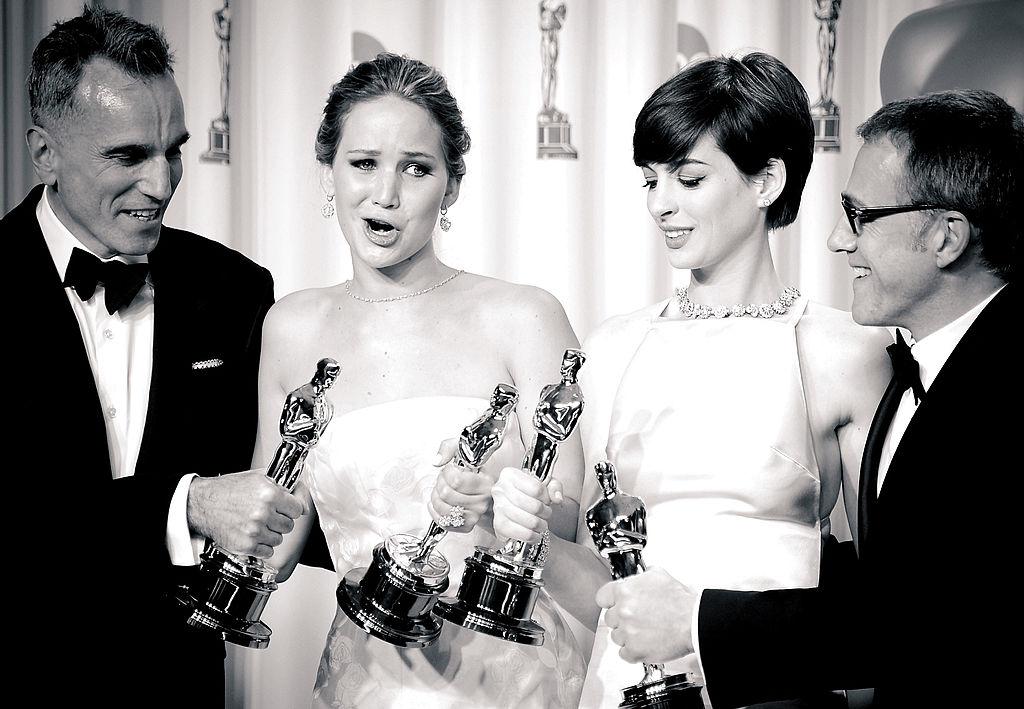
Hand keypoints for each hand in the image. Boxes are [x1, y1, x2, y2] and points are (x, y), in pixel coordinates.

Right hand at [187, 469, 306, 557]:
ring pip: (279, 539)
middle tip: (267, 515)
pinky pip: (267, 552)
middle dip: (280, 520)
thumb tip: (305, 505)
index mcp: (270, 494)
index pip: (298, 509)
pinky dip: (261, 546)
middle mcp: (263, 513)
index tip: (286, 508)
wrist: (203, 504)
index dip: (292, 508)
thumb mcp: (259, 478)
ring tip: (256, 524)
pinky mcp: (246, 546)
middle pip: (289, 525)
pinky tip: (252, 535)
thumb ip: (286, 487)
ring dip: (270, 534)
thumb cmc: (229, 490)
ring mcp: (255, 531)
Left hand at [428, 438, 494, 531]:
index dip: (447, 472)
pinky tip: (437, 502)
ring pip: (443, 508)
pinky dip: (435, 511)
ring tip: (440, 490)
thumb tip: (437, 460)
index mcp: (485, 484)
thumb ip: (449, 447)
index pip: (456, 481)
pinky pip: (444, 522)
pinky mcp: (466, 526)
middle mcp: (482, 502)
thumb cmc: (475, 473)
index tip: (450, 469)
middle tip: (444, 479)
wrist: (487, 493)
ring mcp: (475, 516)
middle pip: (446, 494)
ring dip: (435, 497)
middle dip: (439, 483)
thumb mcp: (467, 452)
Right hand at [491, 466, 563, 543]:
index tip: (546, 500)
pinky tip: (534, 532)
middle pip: (534, 506)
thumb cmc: (531, 493)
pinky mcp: (499, 526)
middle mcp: (500, 489)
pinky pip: (523, 534)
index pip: (536, 488)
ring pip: (530, 522)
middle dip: (546, 512)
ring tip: (541, 522)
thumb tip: (558, 499)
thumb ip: (555, 487)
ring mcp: (498, 508)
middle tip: (546, 513)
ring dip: (541, 524)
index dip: (546, 497)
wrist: (518, 507)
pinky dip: (534, 536)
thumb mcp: (545, 484)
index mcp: (510, 475)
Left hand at [595, 568, 696, 663]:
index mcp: (624, 591)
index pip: (602, 597)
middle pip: (610, 618)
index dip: (610, 601)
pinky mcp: (634, 651)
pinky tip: (644, 644)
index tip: (615, 605)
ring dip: (627, 636)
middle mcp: (622, 611)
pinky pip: (624, 653)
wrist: (693, 621)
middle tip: (637, 619)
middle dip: (621, 619)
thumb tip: (639, 577)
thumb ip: (642, 576)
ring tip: (644, 632)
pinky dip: (632, 651)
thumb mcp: (659, 575)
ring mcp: (627, 632)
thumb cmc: (680, 601)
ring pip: (616, 637)